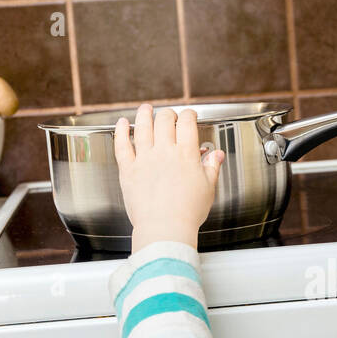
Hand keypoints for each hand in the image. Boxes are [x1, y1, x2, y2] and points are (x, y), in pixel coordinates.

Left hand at [114, 103, 224, 250]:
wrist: (165, 229)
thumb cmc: (187, 213)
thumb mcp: (208, 189)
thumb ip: (211, 167)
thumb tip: (216, 155)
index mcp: (186, 155)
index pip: (187, 123)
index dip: (189, 114)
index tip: (189, 115)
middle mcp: (164, 152)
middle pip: (165, 120)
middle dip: (169, 113)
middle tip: (170, 114)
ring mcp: (144, 159)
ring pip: (143, 127)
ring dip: (145, 114)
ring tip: (146, 108)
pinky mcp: (128, 169)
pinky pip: (122, 145)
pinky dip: (121, 131)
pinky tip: (122, 123)